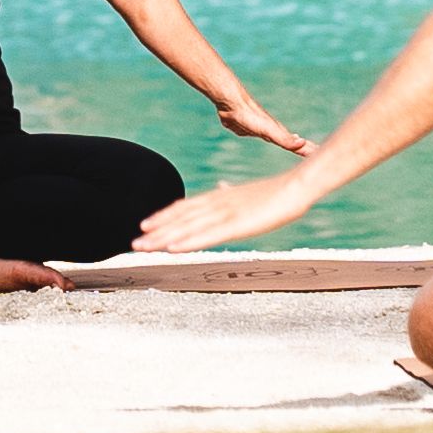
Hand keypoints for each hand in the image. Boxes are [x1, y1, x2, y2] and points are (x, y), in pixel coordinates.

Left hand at [135, 171, 310, 256]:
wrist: (298, 185)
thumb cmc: (277, 192)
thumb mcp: (249, 193)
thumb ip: (231, 193)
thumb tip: (222, 188)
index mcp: (220, 196)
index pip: (186, 206)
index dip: (164, 216)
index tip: (146, 225)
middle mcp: (217, 203)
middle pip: (181, 218)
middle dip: (156, 231)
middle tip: (134, 243)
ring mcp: (226, 213)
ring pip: (188, 227)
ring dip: (163, 238)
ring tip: (143, 247)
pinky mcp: (237, 224)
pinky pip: (207, 235)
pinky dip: (187, 241)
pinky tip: (171, 248)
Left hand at [212, 94, 315, 156]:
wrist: (231, 104)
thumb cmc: (249, 116)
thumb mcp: (267, 130)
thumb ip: (283, 138)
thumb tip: (302, 143)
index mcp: (280, 133)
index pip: (299, 145)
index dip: (310, 151)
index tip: (323, 155)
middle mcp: (275, 132)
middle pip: (294, 143)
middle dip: (306, 148)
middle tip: (319, 153)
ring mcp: (265, 130)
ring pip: (282, 140)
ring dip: (293, 145)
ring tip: (301, 148)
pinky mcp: (253, 130)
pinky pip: (270, 138)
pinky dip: (278, 141)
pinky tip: (278, 140)